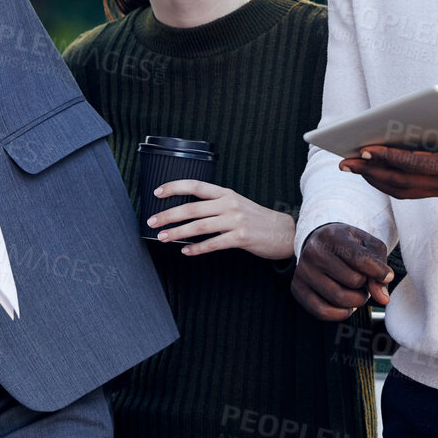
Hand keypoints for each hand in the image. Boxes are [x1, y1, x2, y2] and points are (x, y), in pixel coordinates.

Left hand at [146, 180, 295, 259]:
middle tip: (152, 221)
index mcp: (226, 193)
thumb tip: (188, 211)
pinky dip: (197, 248)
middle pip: (192, 208)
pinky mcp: (241, 238)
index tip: (157, 192)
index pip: (195, 186)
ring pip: (199, 226)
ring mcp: (235, 220)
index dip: (174, 187)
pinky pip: (213, 244)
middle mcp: (229, 204)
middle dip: (168, 215)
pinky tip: (186, 251)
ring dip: (177, 232)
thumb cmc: (256, 219)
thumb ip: (215, 204)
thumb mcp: (236, 204)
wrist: (284, 232)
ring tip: (163, 237)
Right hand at [291, 223, 392, 321]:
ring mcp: (303, 271)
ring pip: (340, 299)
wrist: (321, 243)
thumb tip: (382, 298)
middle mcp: (313, 252)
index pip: (360, 260)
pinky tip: (347, 305)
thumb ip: (380, 268)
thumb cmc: (350, 245)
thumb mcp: (370, 247)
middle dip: (366, 286)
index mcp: (332, 236)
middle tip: (363, 280)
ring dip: (356, 300)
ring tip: (355, 290)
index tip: (387, 276)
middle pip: (353, 281)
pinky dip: (341, 313)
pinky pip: (321, 312)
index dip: (379, 273)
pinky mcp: (297, 288)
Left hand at [339, 101, 437, 212]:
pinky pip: (410, 190)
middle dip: (371, 172)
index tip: (367, 149)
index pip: (417, 165)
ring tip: (352, 167)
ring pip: (402, 189)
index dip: (391, 158)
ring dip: (376, 179)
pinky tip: (377, 172)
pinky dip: (390, 181)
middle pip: (400, 181)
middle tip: (343, 162)